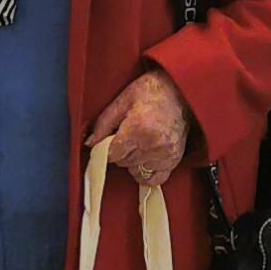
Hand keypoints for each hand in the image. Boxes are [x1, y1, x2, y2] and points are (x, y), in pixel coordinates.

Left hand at [86, 68, 189, 186]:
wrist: (180, 90)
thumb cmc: (151, 91)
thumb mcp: (122, 100)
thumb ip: (103, 123)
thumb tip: (89, 144)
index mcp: (138, 128)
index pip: (112, 154)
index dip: (106, 148)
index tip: (109, 140)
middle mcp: (153, 144)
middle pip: (123, 163)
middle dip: (120, 151)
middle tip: (127, 135)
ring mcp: (165, 154)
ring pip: (135, 170)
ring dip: (132, 160)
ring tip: (139, 143)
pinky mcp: (174, 159)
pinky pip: (154, 179)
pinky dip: (146, 172)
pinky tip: (145, 158)